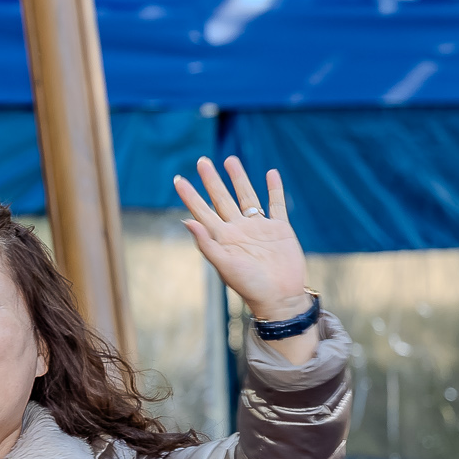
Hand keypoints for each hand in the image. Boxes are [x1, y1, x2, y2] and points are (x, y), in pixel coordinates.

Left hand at [174, 157, 313, 346]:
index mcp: (223, 238)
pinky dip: (274, 189)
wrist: (280, 298)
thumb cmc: (250, 286)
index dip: (190, 196)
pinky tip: (271, 173)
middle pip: (222, 198)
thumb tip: (187, 221)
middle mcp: (239, 229)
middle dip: (212, 180)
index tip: (178, 179)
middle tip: (202, 161)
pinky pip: (276, 204)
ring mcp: (259, 227)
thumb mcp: (225, 266)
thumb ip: (207, 244)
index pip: (202, 211)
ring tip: (230, 160)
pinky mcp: (280, 229)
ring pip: (247, 196)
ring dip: (239, 178)